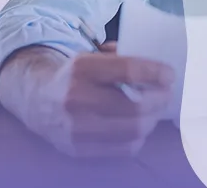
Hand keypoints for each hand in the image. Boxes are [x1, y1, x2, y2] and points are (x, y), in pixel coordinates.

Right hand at [0, 42, 174, 157]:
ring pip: (132, 130)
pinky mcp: (78, 149)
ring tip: (154, 111)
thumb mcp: (92, 56)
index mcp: (82, 68)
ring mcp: (76, 128)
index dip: (156, 72)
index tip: (169, 74)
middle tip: (166, 94)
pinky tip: (138, 126)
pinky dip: (137, 138)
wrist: (37, 98)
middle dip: (159, 100)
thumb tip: (157, 70)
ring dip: (151, 120)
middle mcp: (76, 98)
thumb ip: (122, 58)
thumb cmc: (75, 74)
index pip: (129, 70)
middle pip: (135, 106)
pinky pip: (122, 149)